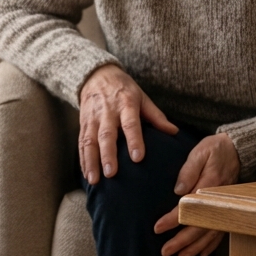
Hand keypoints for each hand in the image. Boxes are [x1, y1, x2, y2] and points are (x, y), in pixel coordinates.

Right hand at [77, 63, 177, 185]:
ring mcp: (93, 119)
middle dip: (108, 155)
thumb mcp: (142, 97)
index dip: (134, 140)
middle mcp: (107, 112)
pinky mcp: (83, 124)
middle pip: (106, 135)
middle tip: (111, 174)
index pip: (130, 124)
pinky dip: (83, 160)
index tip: (137, 158)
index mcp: (125, 104)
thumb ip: (156, 116)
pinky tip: (87, 175)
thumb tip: (174, 132)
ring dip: (91, 162)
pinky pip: (81, 144)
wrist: (97, 76)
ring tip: (94, 180)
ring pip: (89, 141)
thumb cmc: (124, 90)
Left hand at [154, 132, 240, 255]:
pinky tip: (200, 254)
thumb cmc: (215, 150)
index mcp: (210, 186)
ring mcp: (225, 208)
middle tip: (165, 252)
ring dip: (195, 248)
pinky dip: (210, 245)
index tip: (157, 228)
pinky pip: (221, 232)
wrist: (238, 149)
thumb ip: (188, 170)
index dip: (173, 219)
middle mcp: (219, 201)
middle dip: (182, 242)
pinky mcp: (228, 211)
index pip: (189, 207)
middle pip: (200, 226)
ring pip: (210, 233)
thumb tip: (178, 191)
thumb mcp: (200, 152)